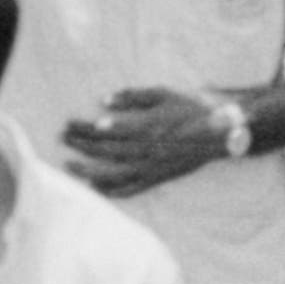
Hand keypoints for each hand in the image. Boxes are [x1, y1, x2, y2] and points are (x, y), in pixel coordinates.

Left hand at [59, 87, 233, 197]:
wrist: (222, 132)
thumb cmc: (191, 107)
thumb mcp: (164, 93)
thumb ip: (134, 96)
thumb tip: (104, 101)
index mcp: (150, 127)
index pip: (110, 129)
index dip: (87, 127)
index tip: (70, 123)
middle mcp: (149, 150)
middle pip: (107, 150)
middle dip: (81, 144)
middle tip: (62, 136)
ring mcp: (154, 168)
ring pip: (114, 173)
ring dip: (89, 170)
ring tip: (68, 164)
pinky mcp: (159, 178)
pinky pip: (131, 189)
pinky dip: (111, 190)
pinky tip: (93, 186)